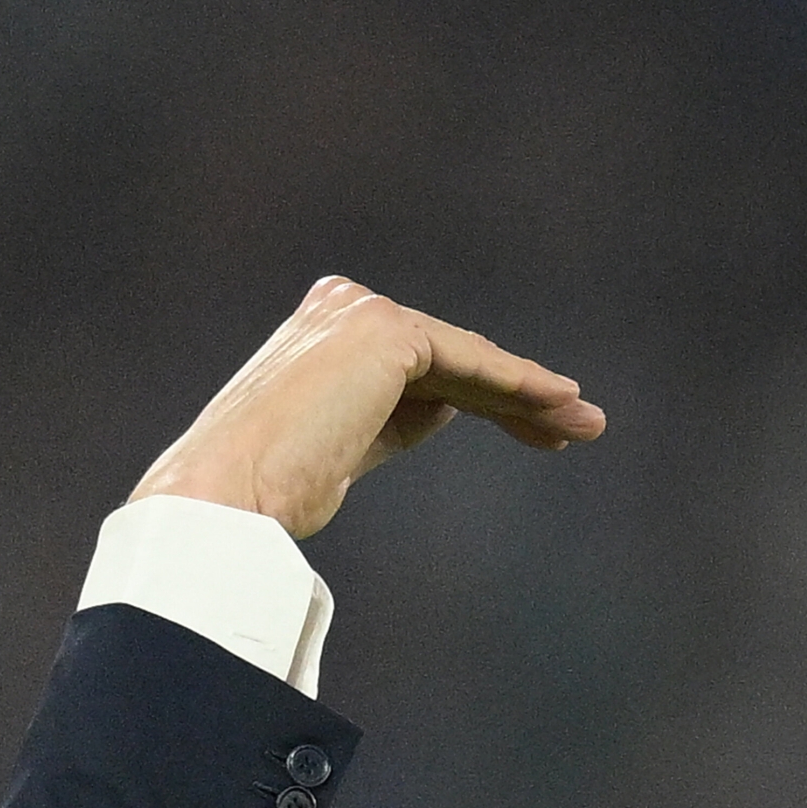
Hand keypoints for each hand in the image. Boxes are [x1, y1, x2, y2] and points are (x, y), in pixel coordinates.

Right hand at [132, 277, 604, 537]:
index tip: (535, 432)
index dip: (480, 399)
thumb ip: (387, 421)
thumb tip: (445, 410)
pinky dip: (518, 384)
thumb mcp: (337, 452)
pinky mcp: (382, 330)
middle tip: (575, 427)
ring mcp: (358, 314)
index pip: (416, 365)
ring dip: (531, 394)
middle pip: (448, 358)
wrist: (222, 498)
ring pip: (464, 359)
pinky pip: (467, 362)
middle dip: (514, 396)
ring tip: (585, 425)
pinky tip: (560, 404)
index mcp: (314, 335)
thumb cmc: (260, 498)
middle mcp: (335, 309)